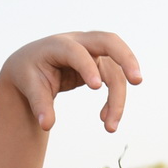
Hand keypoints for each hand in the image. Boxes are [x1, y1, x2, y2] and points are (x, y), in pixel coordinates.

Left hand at [0, 32, 142, 131]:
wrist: (31, 65)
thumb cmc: (29, 73)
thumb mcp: (29, 87)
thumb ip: (39, 104)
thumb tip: (46, 125)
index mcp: (58, 44)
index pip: (77, 51)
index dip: (87, 67)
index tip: (96, 87)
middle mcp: (80, 43)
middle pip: (110, 42)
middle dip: (126, 59)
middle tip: (138, 80)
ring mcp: (92, 52)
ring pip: (115, 69)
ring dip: (118, 97)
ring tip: (110, 126)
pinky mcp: (99, 64)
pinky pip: (114, 79)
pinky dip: (113, 99)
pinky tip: (105, 118)